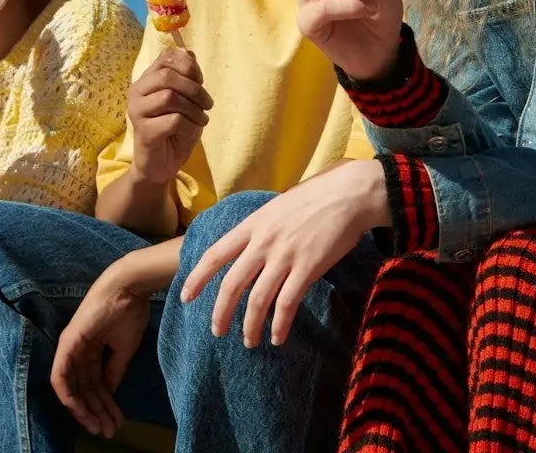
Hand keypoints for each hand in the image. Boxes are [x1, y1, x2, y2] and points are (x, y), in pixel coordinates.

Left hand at [50, 258, 158, 438]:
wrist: (128, 289)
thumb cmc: (129, 313)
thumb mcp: (124, 349)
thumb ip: (114, 371)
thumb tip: (110, 393)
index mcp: (91, 351)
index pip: (94, 384)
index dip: (105, 405)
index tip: (116, 421)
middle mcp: (78, 352)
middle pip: (84, 390)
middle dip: (96, 412)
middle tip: (109, 431)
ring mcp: (70, 349)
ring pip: (72, 388)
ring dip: (86, 410)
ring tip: (102, 427)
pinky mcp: (66, 345)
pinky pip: (61, 377)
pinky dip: (69, 396)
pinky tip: (80, 411)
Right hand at [127, 48, 211, 185]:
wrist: (160, 164)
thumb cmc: (173, 129)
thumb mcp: (184, 99)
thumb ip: (185, 77)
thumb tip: (190, 53)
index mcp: (146, 79)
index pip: (167, 57)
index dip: (189, 66)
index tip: (200, 81)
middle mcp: (137, 92)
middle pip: (168, 75)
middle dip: (194, 88)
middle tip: (207, 104)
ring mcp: (137, 111)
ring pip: (169, 97)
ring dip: (194, 109)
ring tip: (201, 119)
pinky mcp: (143, 131)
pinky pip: (173, 120)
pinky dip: (190, 125)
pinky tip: (191, 131)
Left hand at [180, 160, 387, 346]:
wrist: (348, 194)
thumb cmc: (315, 198)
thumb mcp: (276, 208)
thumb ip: (260, 229)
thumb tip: (249, 249)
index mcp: (253, 225)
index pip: (216, 254)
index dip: (198, 277)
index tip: (186, 297)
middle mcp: (263, 242)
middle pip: (232, 284)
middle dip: (221, 312)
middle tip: (217, 331)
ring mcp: (285, 256)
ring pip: (257, 299)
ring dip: (250, 326)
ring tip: (249, 341)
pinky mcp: (308, 268)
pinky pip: (287, 304)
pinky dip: (280, 325)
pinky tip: (277, 337)